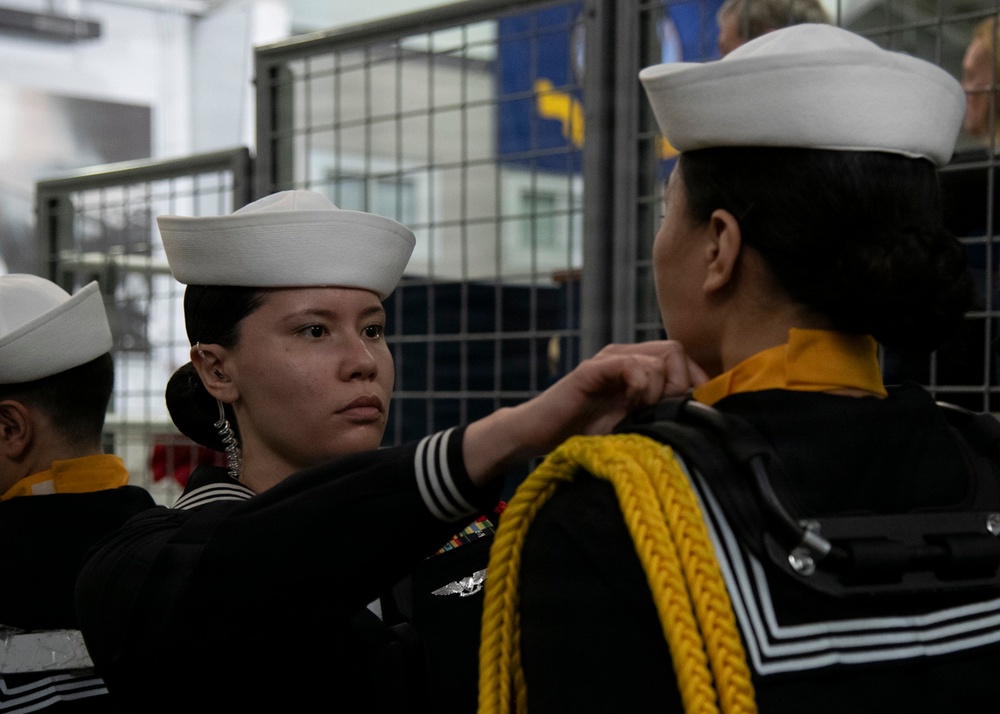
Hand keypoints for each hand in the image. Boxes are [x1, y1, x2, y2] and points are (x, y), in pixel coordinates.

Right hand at [463, 341, 706, 483]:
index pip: (682, 357)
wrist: (537, 435)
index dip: (696, 381)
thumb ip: (660, 413)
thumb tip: (700, 417)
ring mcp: (608, 360)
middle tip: (664, 412)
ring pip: (660, 357)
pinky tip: (630, 406)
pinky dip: (640, 386)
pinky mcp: (591, 370)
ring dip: (660, 391)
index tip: (694, 411)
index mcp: (637, 367)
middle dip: (680, 385)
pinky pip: (631, 365)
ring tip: (641, 413)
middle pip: (676, 351)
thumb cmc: (585, 433)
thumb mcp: (633, 424)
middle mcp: (624, 356)